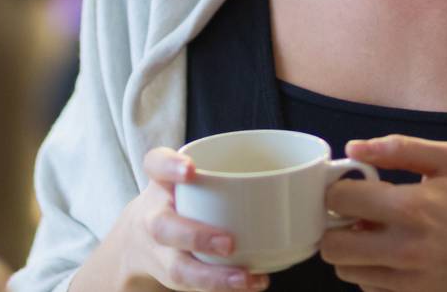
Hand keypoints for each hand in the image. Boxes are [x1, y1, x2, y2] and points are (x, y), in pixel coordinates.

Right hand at [106, 147, 269, 291]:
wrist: (140, 239)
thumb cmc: (182, 199)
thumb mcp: (187, 177)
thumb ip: (226, 170)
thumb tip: (306, 171)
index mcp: (160, 182)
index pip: (155, 165)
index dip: (170, 167)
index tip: (191, 169)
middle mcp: (154, 216)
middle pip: (163, 227)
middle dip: (195, 236)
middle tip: (228, 242)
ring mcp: (160, 252)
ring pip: (178, 268)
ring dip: (213, 276)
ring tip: (244, 277)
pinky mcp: (172, 274)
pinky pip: (193, 286)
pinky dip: (223, 286)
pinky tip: (252, 282)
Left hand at [319, 136, 446, 291]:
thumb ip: (400, 148)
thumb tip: (354, 147)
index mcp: (411, 206)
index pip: (341, 200)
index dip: (337, 190)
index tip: (348, 188)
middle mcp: (404, 247)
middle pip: (332, 244)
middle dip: (334, 226)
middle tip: (350, 217)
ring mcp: (406, 278)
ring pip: (344, 269)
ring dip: (348, 250)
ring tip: (368, 236)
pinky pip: (365, 286)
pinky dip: (367, 270)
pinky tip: (385, 255)